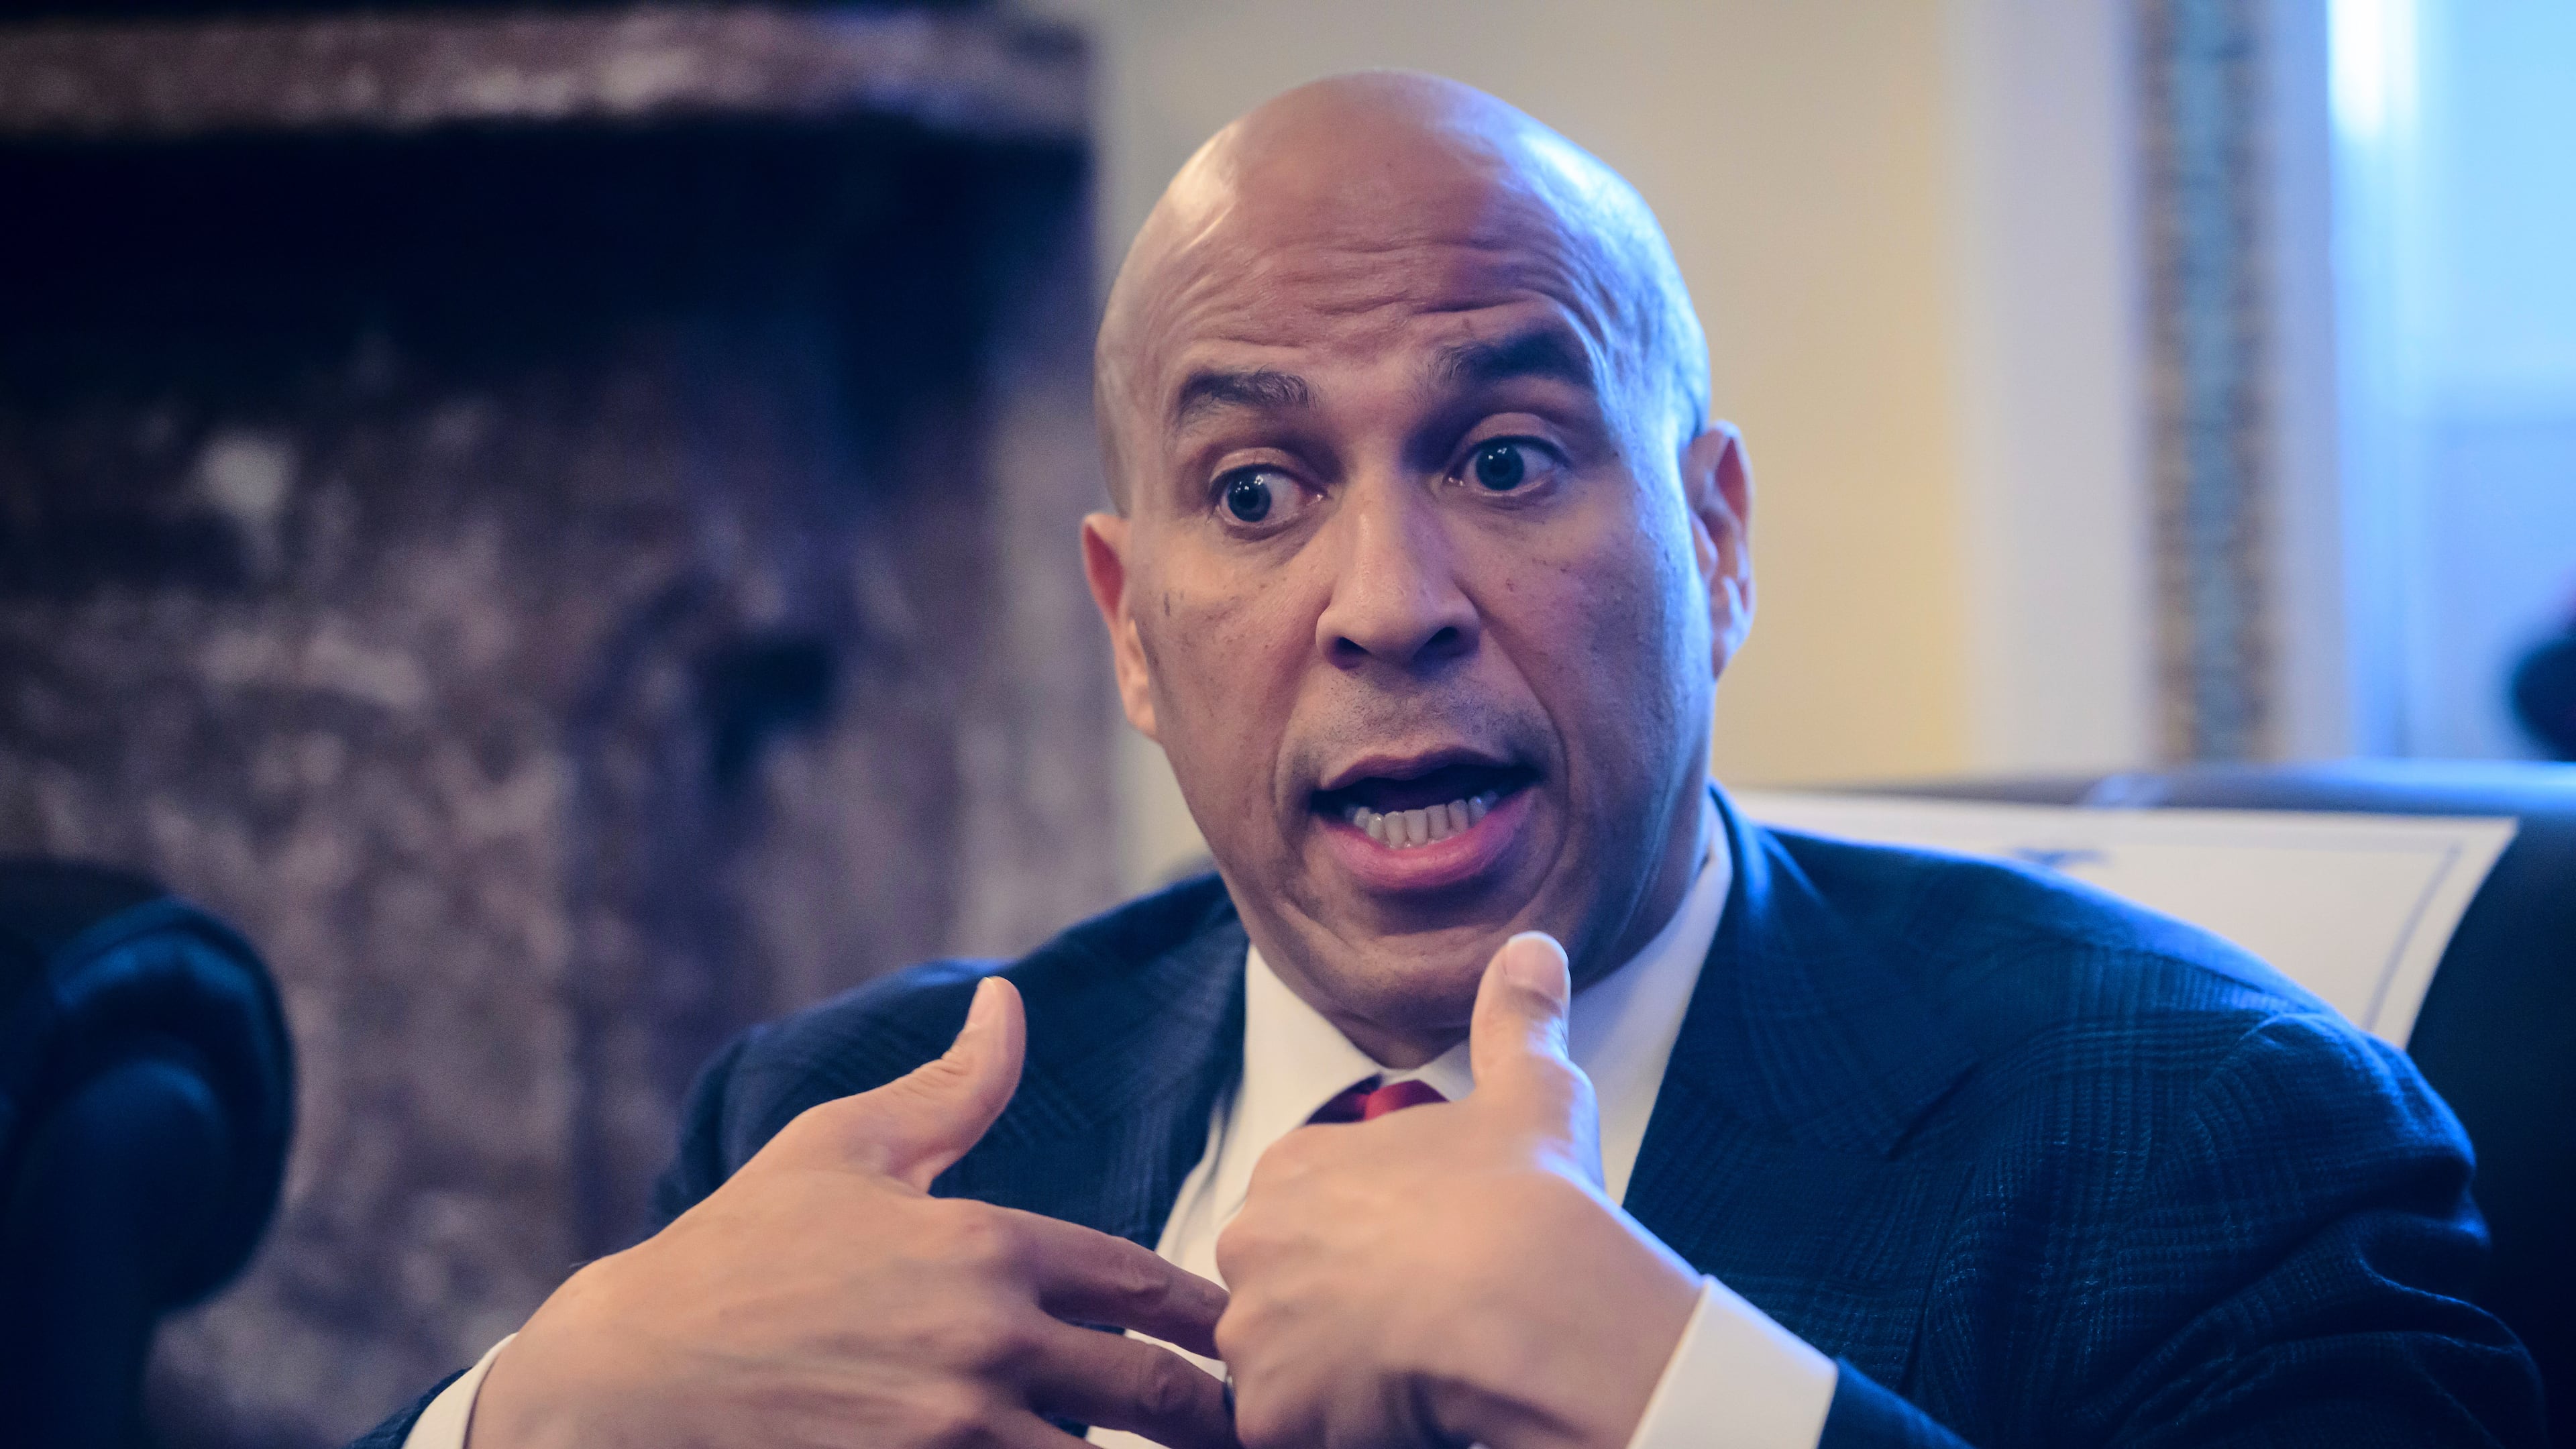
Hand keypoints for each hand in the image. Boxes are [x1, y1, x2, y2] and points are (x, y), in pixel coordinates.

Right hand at [470, 978, 1236, 1448]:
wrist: (627, 1377)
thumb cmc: (739, 1252)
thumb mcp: (844, 1148)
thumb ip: (952, 1086)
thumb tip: (1006, 1001)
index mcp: (987, 1246)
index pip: (1147, 1285)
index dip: (1211, 1317)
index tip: (1246, 1336)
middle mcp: (988, 1340)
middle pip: (1157, 1392)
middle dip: (1213, 1415)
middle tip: (1249, 1426)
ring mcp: (954, 1432)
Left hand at [1215, 934, 1702, 1448]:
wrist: (1535, 1300)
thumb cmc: (1532, 1198)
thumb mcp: (1531, 1088)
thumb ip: (1518, 1018)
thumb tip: (1535, 946)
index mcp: (1296, 1167)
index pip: (1311, 1225)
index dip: (1377, 1256)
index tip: (1433, 1269)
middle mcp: (1253, 1240)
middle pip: (1286, 1299)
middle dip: (1343, 1323)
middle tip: (1427, 1332)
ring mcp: (1252, 1328)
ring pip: (1288, 1373)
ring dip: (1341, 1386)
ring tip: (1420, 1377)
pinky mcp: (1269, 1411)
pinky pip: (1293, 1434)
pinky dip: (1343, 1437)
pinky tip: (1407, 1416)